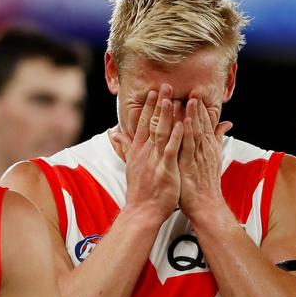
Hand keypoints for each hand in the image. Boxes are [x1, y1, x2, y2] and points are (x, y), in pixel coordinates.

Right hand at [111, 83, 183, 222]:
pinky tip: (182, 124)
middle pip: (152, 123)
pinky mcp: (165, 169)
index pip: (142, 123)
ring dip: (167, 115)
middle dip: (158, 104)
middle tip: (164, 86)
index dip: (148, 107)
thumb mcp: (130, 164)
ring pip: (162, 133)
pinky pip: (171, 150)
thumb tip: (114, 133)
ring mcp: (155, 160)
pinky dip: (176, 136)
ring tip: (172, 98)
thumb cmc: (140, 190)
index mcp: (138, 150)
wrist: (142, 210)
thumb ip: (125, 146)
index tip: (152, 92)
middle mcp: (145, 152)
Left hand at [178, 94, 231, 220]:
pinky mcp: (189, 165)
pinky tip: (184, 122)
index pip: (205, 123)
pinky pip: (188, 146)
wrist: (207, 206)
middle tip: (194, 88)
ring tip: (189, 99)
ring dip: (193, 115)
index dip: (201, 108)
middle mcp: (204, 149)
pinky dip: (187, 133)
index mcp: (208, 146)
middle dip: (197, 106)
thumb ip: (218, 139)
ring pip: (195, 132)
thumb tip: (226, 124)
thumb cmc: (205, 184)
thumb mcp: (213, 158)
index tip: (197, 92)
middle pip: (201, 124)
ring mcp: (197, 157)